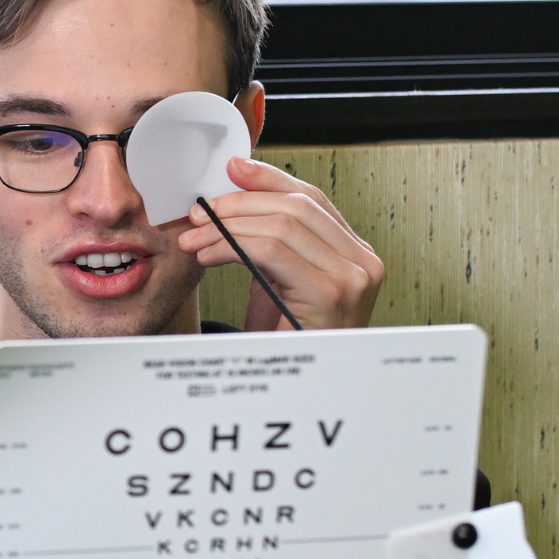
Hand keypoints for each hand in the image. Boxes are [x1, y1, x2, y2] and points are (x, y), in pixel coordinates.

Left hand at [178, 158, 384, 330]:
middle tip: (199, 212)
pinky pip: (272, 251)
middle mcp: (363, 260)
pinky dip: (232, 245)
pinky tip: (208, 254)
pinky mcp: (332, 292)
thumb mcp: (276, 281)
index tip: (232, 170)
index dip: (269, 180)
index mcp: (354, 253)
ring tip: (195, 236)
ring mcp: (354, 276)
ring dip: (228, 225)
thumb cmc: (284, 341)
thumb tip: (232, 194)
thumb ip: (267, 242)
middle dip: (240, 203)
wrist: (295, 389)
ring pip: (283, 224)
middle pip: (298, 206)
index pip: (312, 200)